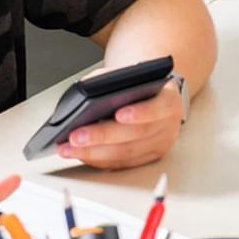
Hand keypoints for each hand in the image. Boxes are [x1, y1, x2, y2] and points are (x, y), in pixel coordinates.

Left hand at [58, 77, 186, 170]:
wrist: (152, 97)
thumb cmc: (137, 85)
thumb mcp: (128, 74)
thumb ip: (111, 80)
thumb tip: (85, 92)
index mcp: (169, 99)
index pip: (160, 107)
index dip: (141, 112)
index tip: (119, 113)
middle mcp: (168, 124)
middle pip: (137, 135)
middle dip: (103, 136)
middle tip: (76, 136)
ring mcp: (159, 144)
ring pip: (126, 154)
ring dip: (94, 153)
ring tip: (69, 148)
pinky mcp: (147, 158)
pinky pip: (121, 164)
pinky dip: (98, 160)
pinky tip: (80, 154)